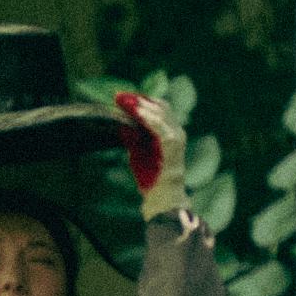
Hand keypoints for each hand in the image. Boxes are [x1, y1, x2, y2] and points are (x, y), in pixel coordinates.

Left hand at [116, 89, 186, 216]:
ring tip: (124, 100)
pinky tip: (136, 113)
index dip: (140, 101)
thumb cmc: (151, 179)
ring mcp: (176, 137)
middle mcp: (175, 131)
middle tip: (119, 96)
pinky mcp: (173, 145)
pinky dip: (149, 118)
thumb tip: (120, 124)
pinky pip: (161, 127)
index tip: (121, 96)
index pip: (156, 109)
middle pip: (159, 107)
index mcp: (168, 132)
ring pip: (161, 113)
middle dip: (138, 99)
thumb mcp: (137, 153)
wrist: (163, 199)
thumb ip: (132, 138)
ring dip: (141, 105)